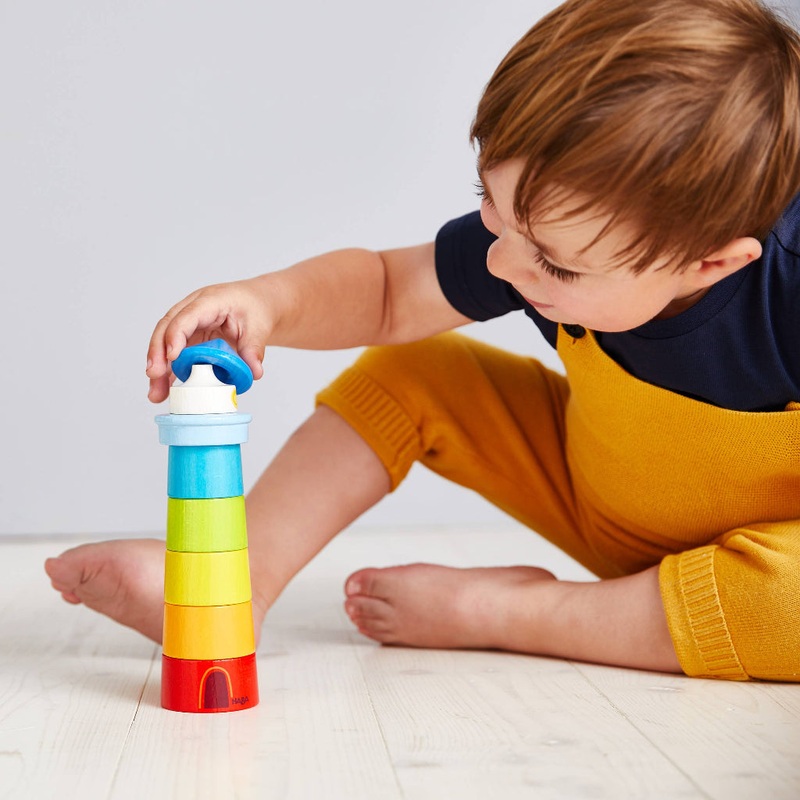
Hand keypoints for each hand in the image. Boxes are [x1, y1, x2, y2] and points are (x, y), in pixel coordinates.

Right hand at [145, 277, 272, 402]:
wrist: (256, 303)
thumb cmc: (254, 307)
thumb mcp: (259, 326)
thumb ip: (254, 349)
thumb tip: (253, 372)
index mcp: (209, 301)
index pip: (186, 316)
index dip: (177, 335)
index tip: (172, 356)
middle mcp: (193, 310)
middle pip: (167, 329)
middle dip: (158, 353)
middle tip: (154, 375)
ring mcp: (189, 325)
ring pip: (166, 344)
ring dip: (160, 369)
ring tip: (156, 394)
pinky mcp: (190, 339)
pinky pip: (176, 356)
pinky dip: (170, 373)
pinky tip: (165, 390)